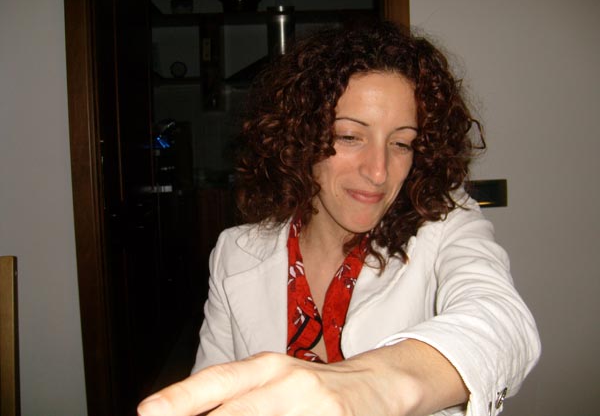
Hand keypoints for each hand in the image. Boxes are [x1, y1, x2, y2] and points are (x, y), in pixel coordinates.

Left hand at [138, 351, 398, 415]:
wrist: (377, 385)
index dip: (180, 398)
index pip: (217, 381)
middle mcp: (288, 382)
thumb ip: (236, 396)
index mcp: (267, 367)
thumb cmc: (313, 390)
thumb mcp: (274, 382)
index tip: (148, 412)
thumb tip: (182, 409)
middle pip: (234, 413)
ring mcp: (314, 406)